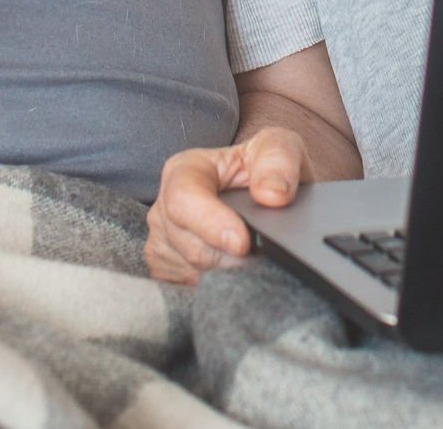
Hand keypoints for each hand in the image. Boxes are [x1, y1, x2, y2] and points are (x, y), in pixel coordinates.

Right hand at [145, 126, 310, 285]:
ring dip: (231, 274)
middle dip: (232, 257)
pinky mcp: (170, 279)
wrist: (265, 200)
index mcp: (184, 171)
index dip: (211, 223)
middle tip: (266, 255)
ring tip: (258, 260)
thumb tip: (272, 195)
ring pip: (195, 275)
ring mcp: (163, 248)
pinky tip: (241, 275)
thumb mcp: (279, 147)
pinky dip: (222, 290)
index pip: (183, 200)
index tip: (242, 242)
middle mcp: (164, 211)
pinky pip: (192, 295)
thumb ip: (277, 160)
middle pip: (191, 246)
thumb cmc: (265, 171)